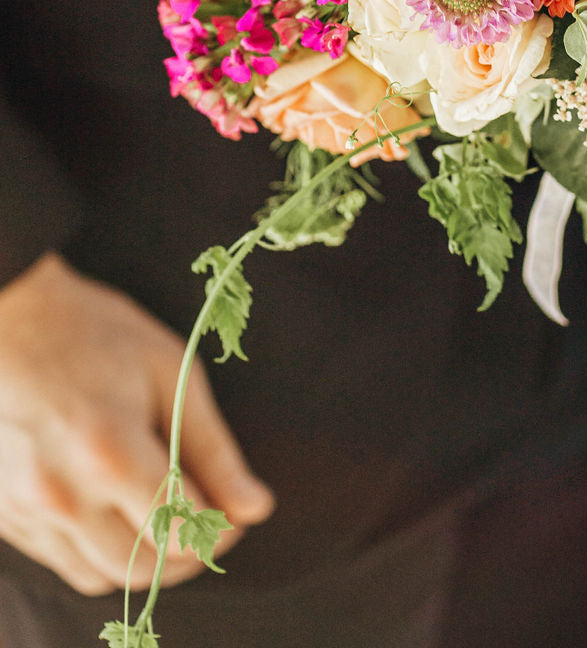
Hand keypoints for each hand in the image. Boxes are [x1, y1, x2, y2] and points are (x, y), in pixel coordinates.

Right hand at [0, 253, 274, 594]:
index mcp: (111, 454)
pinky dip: (99, 549)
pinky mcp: (6, 515)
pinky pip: (64, 562)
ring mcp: (27, 510)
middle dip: (186, 551)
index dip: (219, 529)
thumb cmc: (94, 334)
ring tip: (160, 509)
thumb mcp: (170, 373)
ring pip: (102, 575)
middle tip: (204, 514)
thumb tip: (255, 506)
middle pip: (143, 568)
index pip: (181, 531)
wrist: (12, 318)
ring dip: (143, 556)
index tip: (233, 512)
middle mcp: (63, 494)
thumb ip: (214, 449)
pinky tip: (115, 507)